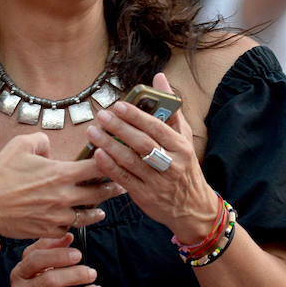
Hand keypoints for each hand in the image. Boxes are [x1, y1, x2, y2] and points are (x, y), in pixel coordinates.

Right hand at [0, 132, 111, 239]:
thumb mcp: (20, 145)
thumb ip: (41, 141)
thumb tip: (49, 145)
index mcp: (60, 174)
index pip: (96, 167)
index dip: (109, 163)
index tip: (117, 161)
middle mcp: (63, 197)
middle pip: (98, 194)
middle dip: (112, 189)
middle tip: (120, 186)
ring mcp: (56, 217)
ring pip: (87, 216)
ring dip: (97, 211)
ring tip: (102, 209)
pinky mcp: (46, 231)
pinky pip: (68, 230)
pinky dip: (73, 225)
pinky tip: (75, 222)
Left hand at [85, 72, 220, 245]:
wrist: (192, 208)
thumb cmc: (185, 167)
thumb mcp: (184, 138)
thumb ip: (171, 109)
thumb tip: (160, 78)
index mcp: (181, 147)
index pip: (158, 128)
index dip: (137, 116)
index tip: (119, 106)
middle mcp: (171, 164)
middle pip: (142, 143)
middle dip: (120, 128)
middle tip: (101, 116)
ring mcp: (157, 182)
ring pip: (130, 161)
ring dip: (109, 145)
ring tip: (93, 132)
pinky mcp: (144, 196)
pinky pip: (124, 179)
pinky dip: (109, 166)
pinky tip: (97, 154)